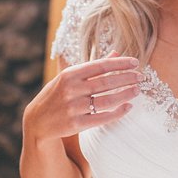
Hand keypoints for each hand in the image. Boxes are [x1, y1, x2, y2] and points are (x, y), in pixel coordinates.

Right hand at [24, 52, 141, 143]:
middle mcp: (71, 89)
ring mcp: (73, 107)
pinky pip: (102, 118)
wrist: (38, 121)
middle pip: (106, 82)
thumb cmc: (57, 94)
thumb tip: (116, 53)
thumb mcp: (70, 77)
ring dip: (125, 95)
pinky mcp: (76, 124)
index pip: (100, 65)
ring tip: (136, 90)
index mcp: (70, 74)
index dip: (120, 64)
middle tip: (140, 77)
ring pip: (106, 100)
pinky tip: (127, 107)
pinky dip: (117, 112)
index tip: (135, 62)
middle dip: (126, 78)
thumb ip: (93, 66)